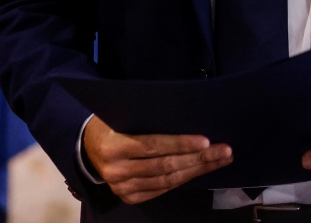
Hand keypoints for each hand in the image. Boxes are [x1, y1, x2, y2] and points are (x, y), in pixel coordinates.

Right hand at [82, 116, 232, 204]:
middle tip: (224, 150)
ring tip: (220, 160)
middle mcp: (116, 171)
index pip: (152, 146)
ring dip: (197, 170)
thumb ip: (145, 116)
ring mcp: (122, 188)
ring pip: (167, 181)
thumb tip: (184, 112)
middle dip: (198, 159)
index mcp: (113, 146)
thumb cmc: (110, 123)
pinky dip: (183, 179)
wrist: (86, 147)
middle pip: (165, 166)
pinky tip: (201, 170)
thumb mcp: (121, 113)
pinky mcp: (128, 197)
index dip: (180, 144)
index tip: (205, 140)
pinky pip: (162, 190)